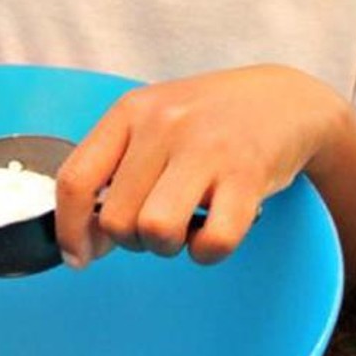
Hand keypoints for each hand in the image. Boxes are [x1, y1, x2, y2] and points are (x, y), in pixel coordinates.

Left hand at [54, 66, 344, 267]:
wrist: (285, 99)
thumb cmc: (209, 121)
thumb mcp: (153, 122)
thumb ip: (115, 170)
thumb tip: (84, 241)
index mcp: (130, 111)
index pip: (75, 180)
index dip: (69, 230)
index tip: (80, 256)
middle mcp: (164, 124)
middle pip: (116, 220)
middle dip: (133, 240)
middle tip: (159, 223)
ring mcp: (207, 148)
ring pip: (156, 231)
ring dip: (168, 247)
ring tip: (186, 226)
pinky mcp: (248, 175)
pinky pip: (213, 242)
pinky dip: (209, 252)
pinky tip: (216, 230)